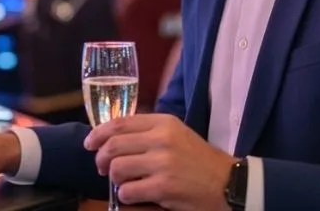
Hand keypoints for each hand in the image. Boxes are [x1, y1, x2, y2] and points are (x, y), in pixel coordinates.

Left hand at [83, 114, 235, 210]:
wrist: (229, 184)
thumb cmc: (200, 160)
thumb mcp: (177, 134)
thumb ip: (148, 131)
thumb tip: (113, 135)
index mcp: (163, 123)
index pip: (119, 123)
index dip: (98, 133)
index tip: (89, 143)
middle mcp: (161, 139)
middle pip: (113, 146)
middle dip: (100, 158)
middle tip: (101, 168)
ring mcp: (162, 163)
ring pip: (117, 168)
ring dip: (114, 179)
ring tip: (121, 183)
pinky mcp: (164, 187)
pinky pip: (128, 191)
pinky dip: (124, 195)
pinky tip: (132, 196)